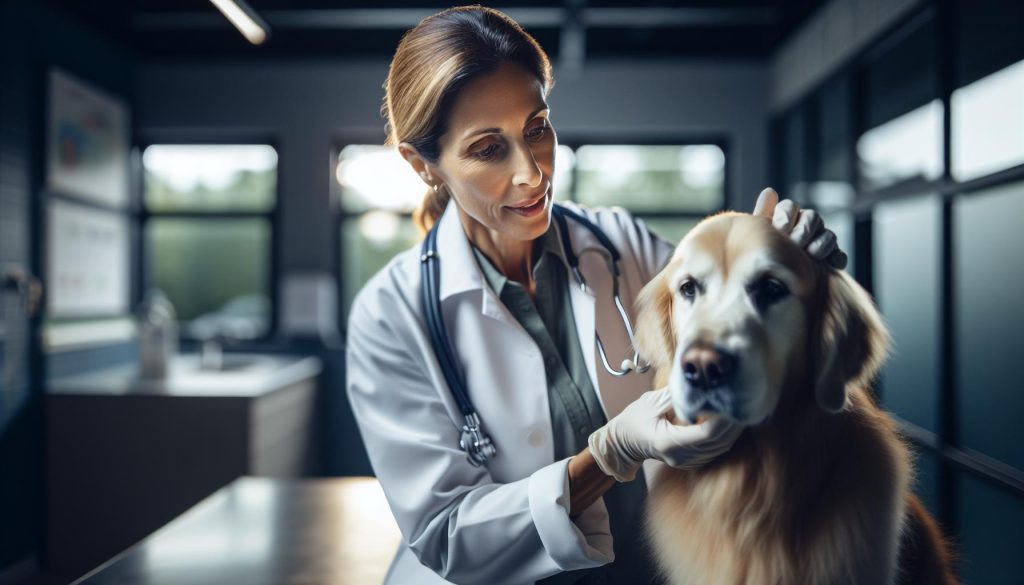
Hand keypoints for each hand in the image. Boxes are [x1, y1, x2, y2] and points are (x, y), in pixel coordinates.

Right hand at [587, 390, 742, 481]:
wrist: (621, 444)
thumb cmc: (633, 421)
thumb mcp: (651, 402)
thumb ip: (676, 395)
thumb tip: (700, 382)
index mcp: (669, 442)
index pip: (706, 433)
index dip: (724, 420)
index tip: (732, 401)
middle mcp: (681, 456)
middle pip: (718, 443)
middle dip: (734, 424)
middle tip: (745, 401)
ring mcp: (686, 461)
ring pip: (720, 448)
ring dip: (733, 430)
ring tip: (741, 408)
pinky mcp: (691, 461)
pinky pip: (715, 450)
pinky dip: (724, 435)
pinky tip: (730, 421)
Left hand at [753, 187, 847, 269]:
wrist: (774, 284)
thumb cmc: (765, 255)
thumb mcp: (760, 235)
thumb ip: (763, 214)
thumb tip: (770, 192)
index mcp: (786, 219)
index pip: (789, 206)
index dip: (786, 216)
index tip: (780, 229)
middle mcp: (805, 227)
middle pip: (812, 217)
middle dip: (804, 230)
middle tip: (795, 244)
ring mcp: (820, 242)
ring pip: (828, 234)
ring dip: (820, 244)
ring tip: (810, 255)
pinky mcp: (831, 259)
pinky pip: (839, 255)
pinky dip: (836, 258)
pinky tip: (831, 264)